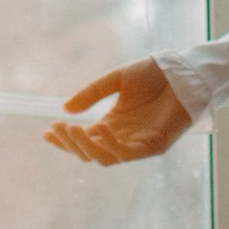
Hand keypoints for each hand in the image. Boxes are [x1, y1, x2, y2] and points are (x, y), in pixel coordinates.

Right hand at [43, 58, 192, 166]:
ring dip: (87, 146)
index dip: (64, 139)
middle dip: (71, 144)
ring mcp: (139, 144)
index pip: (84, 139)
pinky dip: (113, 145)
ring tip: (73, 129)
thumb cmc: (153, 74)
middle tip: (58, 128)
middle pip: (91, 152)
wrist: (182, 71)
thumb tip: (65, 109)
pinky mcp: (155, 146)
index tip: (46, 132)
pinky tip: (102, 128)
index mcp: (113, 124)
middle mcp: (123, 138)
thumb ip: (91, 94)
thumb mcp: (115, 80)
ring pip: (106, 157)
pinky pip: (129, 153)